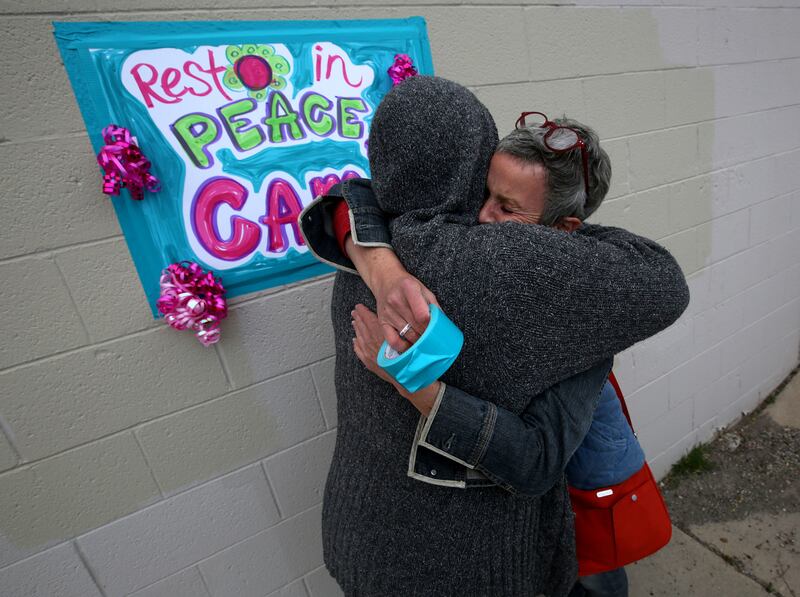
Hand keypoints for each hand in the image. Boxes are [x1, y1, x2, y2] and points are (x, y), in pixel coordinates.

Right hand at [342, 238, 439, 352]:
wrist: (385, 280)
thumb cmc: (407, 285)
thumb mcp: (423, 288)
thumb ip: (433, 305)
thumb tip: (443, 324)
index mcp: (408, 288)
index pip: (422, 314)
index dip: (431, 325)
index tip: (436, 329)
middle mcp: (396, 300)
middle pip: (416, 326)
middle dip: (427, 335)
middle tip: (434, 339)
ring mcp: (388, 312)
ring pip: (407, 334)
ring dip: (418, 341)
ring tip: (425, 342)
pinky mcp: (382, 322)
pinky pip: (392, 340)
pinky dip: (403, 347)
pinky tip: (410, 346)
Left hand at [351, 304, 439, 415]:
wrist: (406, 375)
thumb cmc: (409, 356)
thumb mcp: (406, 337)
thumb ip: (398, 326)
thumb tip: (394, 315)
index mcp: (381, 334)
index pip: (369, 320)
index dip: (364, 312)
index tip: (359, 306)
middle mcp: (373, 342)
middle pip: (363, 327)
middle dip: (358, 318)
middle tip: (354, 311)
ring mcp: (369, 353)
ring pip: (360, 337)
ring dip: (356, 328)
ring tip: (354, 322)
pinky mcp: (369, 362)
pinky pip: (359, 351)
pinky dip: (356, 344)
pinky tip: (354, 340)